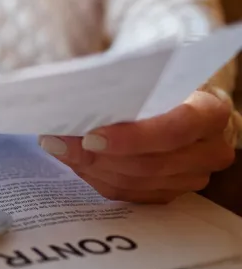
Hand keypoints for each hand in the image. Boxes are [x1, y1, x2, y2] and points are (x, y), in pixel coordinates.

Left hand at [38, 89, 235, 202]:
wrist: (188, 102)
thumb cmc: (164, 83)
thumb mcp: (154, 75)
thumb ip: (126, 86)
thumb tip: (74, 99)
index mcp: (211, 112)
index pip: (175, 130)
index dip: (131, 138)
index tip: (90, 136)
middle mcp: (210, 150)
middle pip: (149, 164)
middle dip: (96, 155)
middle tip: (56, 141)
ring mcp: (193, 177)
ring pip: (135, 182)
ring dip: (90, 167)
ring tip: (57, 147)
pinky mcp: (172, 192)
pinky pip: (130, 194)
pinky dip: (97, 177)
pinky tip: (73, 160)